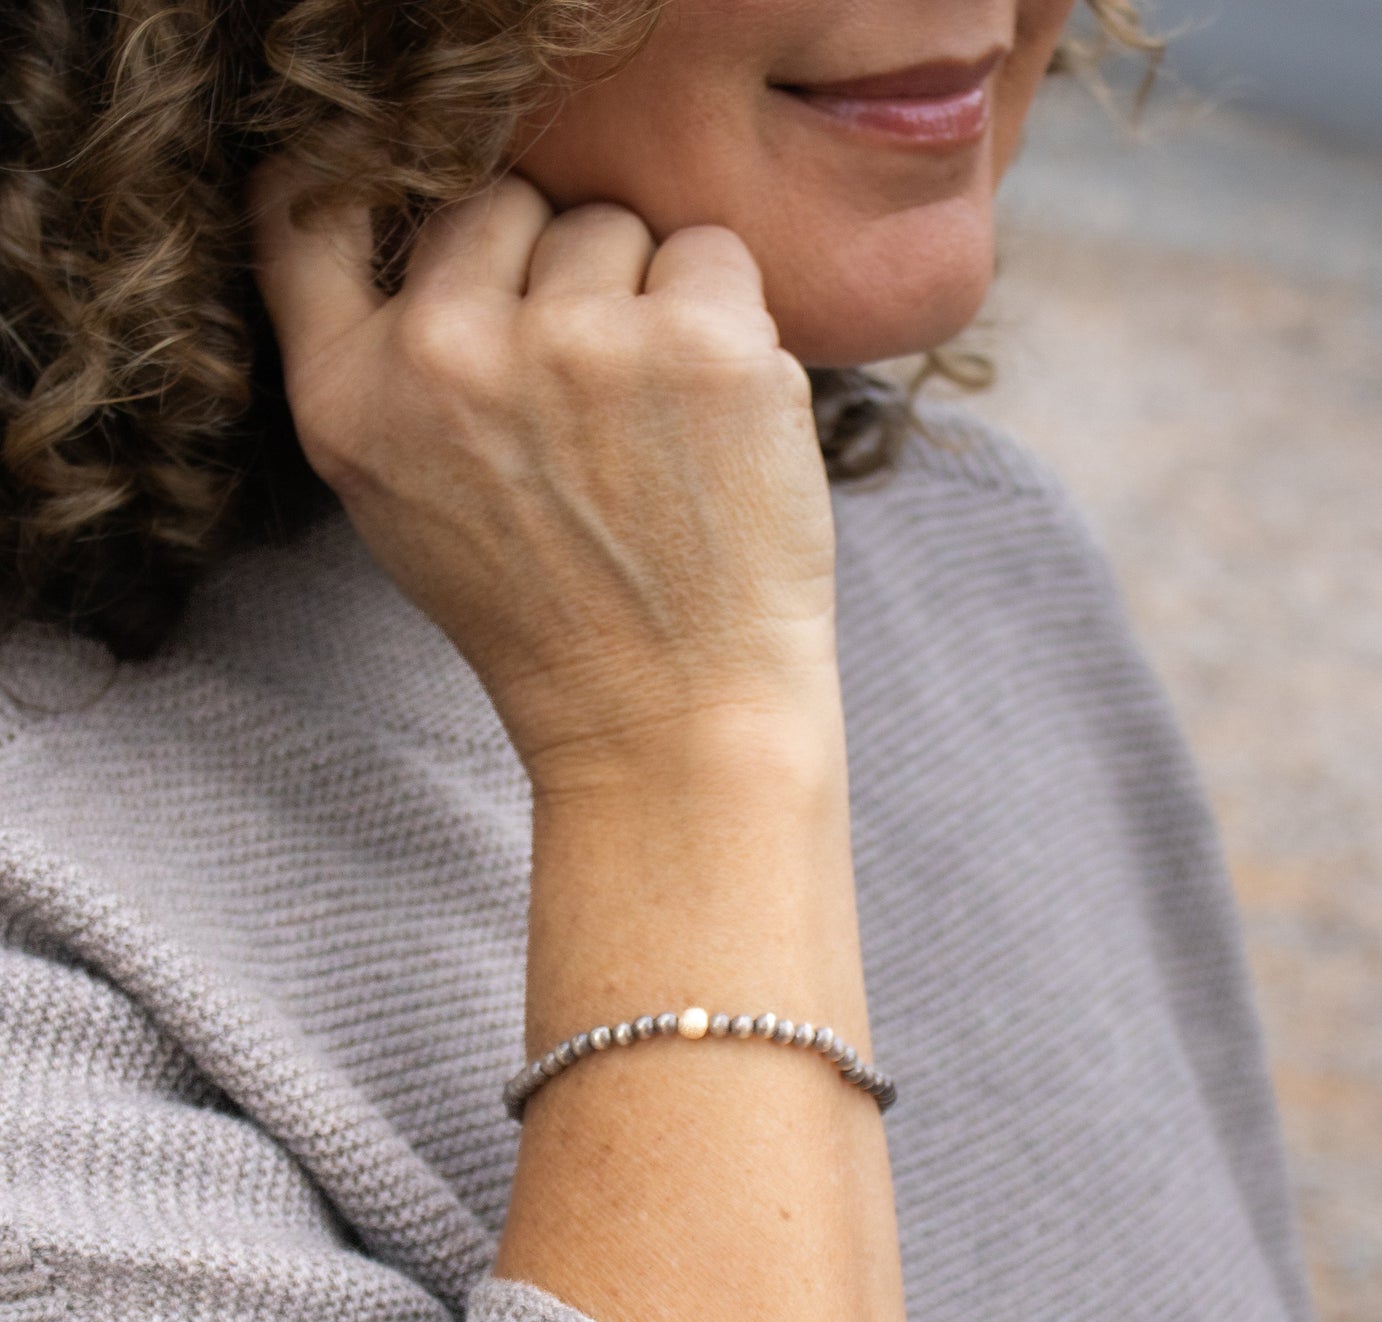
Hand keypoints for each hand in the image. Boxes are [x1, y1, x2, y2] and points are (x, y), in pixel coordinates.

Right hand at [250, 170, 839, 796]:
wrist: (670, 719)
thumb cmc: (552, 614)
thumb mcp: (404, 500)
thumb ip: (388, 364)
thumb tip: (426, 215)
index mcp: (349, 395)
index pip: (311, 209)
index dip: (381, 200)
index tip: (444, 248)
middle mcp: (445, 354)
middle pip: (501, 202)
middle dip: (549, 279)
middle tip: (585, 413)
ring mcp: (573, 341)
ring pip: (610, 226)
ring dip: (643, 304)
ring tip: (651, 435)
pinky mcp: (696, 340)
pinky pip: (711, 254)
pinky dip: (730, 328)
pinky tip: (715, 431)